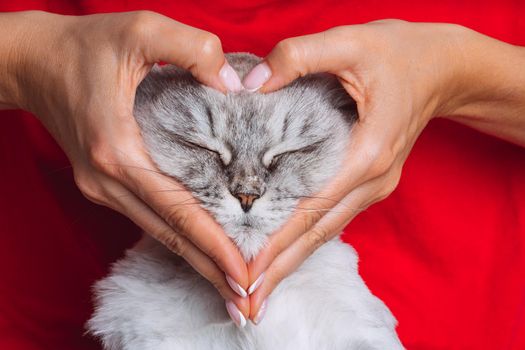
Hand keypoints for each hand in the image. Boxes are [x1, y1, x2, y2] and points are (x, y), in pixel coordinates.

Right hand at [0, 11, 249, 315]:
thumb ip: (193, 49)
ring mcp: (104, 187)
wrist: (34, 62)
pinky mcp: (108, 183)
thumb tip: (235, 88)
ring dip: (197, 260)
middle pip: (169, 236)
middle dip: (210, 270)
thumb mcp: (140, 30)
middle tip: (248, 301)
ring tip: (233, 285)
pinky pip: (151, 217)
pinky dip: (180, 238)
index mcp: (117, 152)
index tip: (246, 273)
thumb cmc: (84, 45)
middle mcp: (109, 181)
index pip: (176, 211)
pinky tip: (203, 250)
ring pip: (160, 233)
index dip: (213, 245)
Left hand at [242, 20, 524, 321]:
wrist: (440, 67)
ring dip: (291, 260)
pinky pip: (331, 217)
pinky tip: (283, 252)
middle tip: (246, 303)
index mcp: (367, 152)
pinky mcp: (367, 182)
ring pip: (325, 232)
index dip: (278, 241)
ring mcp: (373, 185)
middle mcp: (372, 179)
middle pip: (318, 233)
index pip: (312, 207)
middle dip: (281, 269)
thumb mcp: (348, 42)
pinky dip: (305, 238)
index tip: (247, 270)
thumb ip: (297, 58)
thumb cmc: (399, 53)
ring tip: (257, 289)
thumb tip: (250, 86)